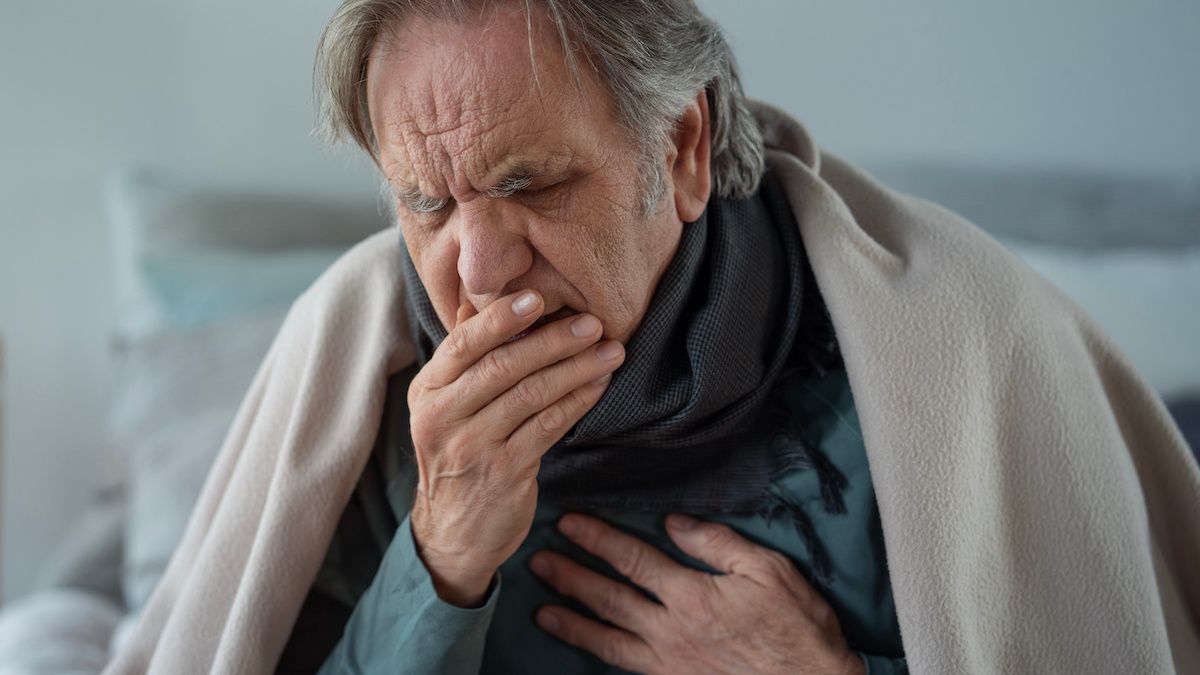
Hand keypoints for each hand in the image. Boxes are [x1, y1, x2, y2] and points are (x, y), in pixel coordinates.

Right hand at [406, 291, 624, 606]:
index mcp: (427, 391)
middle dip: (553, 340)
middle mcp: (442, 417)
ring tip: (611, 351)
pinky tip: (599, 385)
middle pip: (502, 366)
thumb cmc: (458, 456)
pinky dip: (577, 402)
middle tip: (592, 323)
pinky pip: (548, 427)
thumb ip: (465, 359)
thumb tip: (480, 303)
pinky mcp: (504, 473)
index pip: (463, 344)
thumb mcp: (446, 408)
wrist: (452, 533)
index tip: (537, 297)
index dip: (500, 317)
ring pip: (531, 395)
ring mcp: (472, 447)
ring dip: (576, 369)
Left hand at [528, 513, 864, 674]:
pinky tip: (583, 647)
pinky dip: (598, 655)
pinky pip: (625, 666)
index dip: (597, 540)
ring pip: (608, 638)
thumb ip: (718, 544)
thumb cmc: (796, 628)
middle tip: (537, 560)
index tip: (569, 523)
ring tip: (541, 607)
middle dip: (570, 577)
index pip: (633, 560)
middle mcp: (671, 631)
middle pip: (609, 598)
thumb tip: (674, 522)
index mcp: (692, 596)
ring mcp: (669, 661)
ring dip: (572, 620)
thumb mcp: (769, 571)